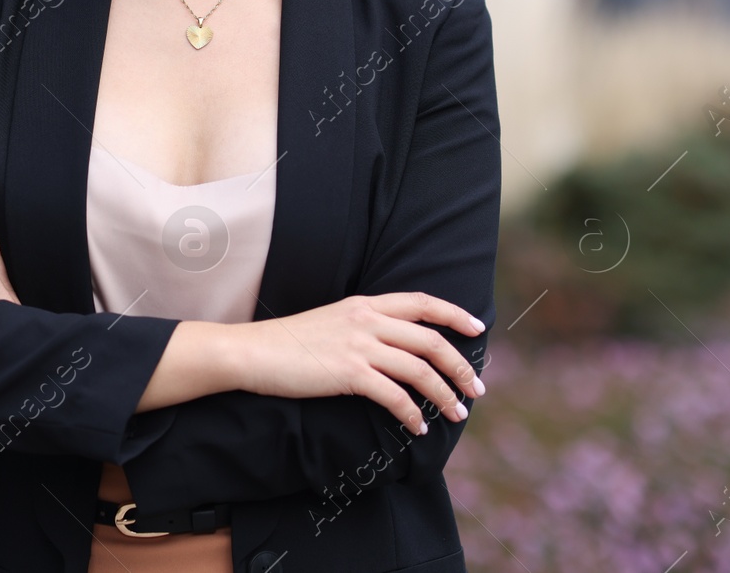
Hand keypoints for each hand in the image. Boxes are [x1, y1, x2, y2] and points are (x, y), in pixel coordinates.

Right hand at [232, 292, 486, 434]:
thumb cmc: (287, 343)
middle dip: (461, 366)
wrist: (251, 351)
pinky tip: (417, 428)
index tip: (478, 329)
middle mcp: (366, 319)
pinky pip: (394, 395)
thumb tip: (391, 347)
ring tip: (457, 413)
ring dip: (445, 395)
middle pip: (431, 340)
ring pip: (419, 369)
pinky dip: (412, 414)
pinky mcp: (348, 372)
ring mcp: (358, 345)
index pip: (422, 302)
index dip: (455, 314)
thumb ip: (361, 327)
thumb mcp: (330, 322)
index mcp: (364, 303)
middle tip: (477, 389)